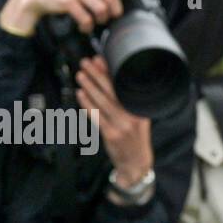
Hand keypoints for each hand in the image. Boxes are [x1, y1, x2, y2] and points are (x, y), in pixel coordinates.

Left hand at [75, 55, 152, 184]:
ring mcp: (122, 125)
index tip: (100, 59)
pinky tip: (80, 94)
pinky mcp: (110, 134)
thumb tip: (112, 80)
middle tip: (86, 62)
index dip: (111, 71)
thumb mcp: (140, 118)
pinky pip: (96, 116)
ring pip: (102, 102)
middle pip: (112, 91)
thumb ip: (128, 102)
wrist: (135, 162)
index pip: (124, 85)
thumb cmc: (135, 138)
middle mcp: (133, 115)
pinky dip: (87, 104)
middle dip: (97, 74)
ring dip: (90, 86)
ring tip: (81, 75)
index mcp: (142, 108)